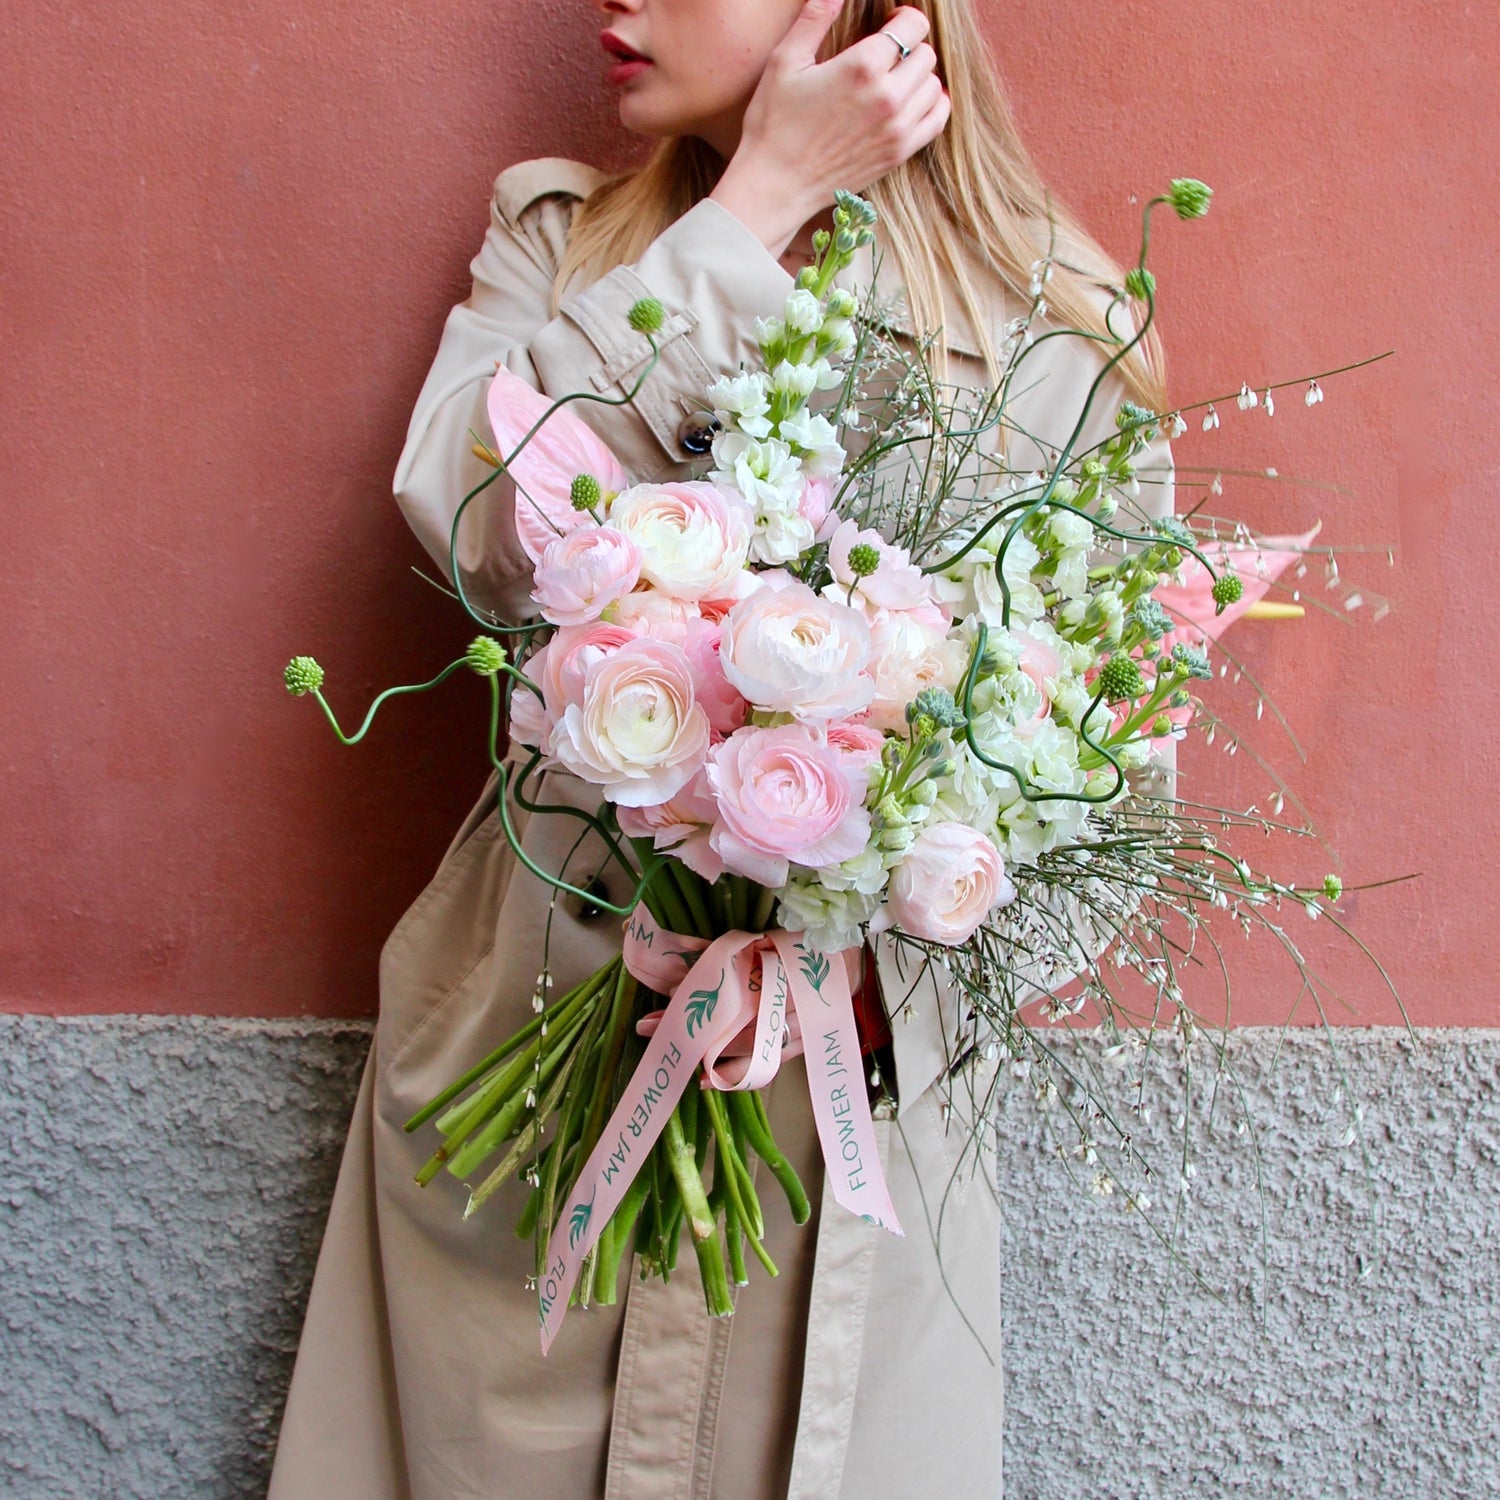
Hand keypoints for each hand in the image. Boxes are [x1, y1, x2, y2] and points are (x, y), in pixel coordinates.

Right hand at [709, 1, 950, 256]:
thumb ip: (815, 18)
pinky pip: (937, 119)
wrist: (776, 186)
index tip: (889, 23)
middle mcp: (887, 97)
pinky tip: (912, 102)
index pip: (912, 25)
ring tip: (897, 79)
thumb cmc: (774, 124)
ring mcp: (897, 129)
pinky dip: (932, 105)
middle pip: (926, 54)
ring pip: (934, 86)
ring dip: (920, 77)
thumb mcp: (785, 62)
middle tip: (889, 54)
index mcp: (862, 67)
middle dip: (910, 47)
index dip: (903, 18)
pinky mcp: (898, 154)